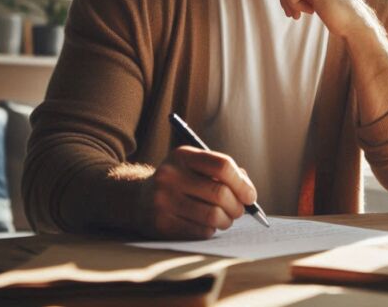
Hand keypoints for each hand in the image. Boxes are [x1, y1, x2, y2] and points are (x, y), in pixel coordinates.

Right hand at [138, 146, 256, 239]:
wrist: (138, 198)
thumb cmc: (180, 182)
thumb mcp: (195, 166)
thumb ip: (222, 173)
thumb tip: (248, 193)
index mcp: (183, 155)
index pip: (222, 165)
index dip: (242, 183)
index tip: (250, 196)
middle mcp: (170, 175)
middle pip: (220, 193)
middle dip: (237, 206)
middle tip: (239, 211)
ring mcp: (163, 200)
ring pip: (213, 216)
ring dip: (226, 221)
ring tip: (225, 219)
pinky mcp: (161, 223)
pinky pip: (200, 231)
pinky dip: (211, 230)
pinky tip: (207, 225)